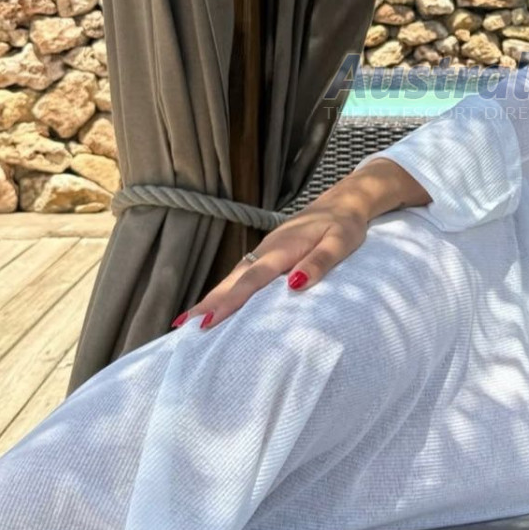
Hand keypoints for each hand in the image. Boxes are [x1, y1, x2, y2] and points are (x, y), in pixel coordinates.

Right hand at [172, 197, 368, 331]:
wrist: (344, 201)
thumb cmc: (345, 225)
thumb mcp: (341, 242)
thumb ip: (320, 262)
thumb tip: (294, 285)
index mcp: (283, 248)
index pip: (252, 279)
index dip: (230, 301)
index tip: (208, 323)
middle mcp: (267, 249)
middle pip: (233, 279)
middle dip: (209, 302)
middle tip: (183, 328)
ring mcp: (265, 249)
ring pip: (234, 276)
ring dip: (213, 297)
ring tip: (190, 322)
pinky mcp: (268, 252)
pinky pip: (242, 273)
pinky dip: (226, 289)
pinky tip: (217, 303)